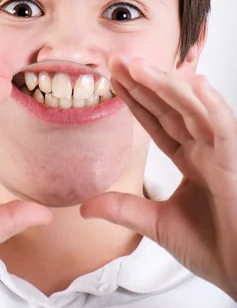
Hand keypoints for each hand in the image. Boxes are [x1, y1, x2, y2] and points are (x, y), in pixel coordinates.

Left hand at [80, 55, 236, 300]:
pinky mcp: (234, 165)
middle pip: (170, 107)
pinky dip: (213, 107)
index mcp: (189, 159)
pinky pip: (225, 130)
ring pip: (191, 110)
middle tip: (117, 59)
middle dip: (143, 82)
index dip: (134, 98)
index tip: (112, 78)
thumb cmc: (211, 248)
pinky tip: (196, 84)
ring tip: (138, 65)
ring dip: (166, 85)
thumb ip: (124, 209)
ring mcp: (220, 154)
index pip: (156, 120)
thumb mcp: (156, 225)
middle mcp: (204, 150)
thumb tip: (85, 206)